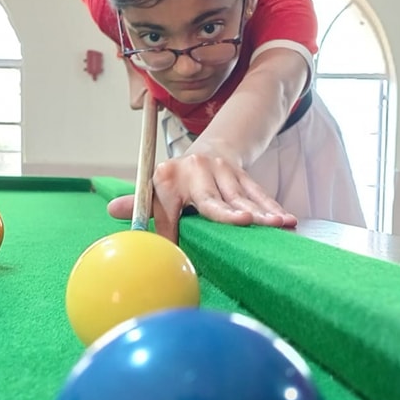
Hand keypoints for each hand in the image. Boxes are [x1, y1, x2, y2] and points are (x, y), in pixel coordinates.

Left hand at [107, 155, 296, 243]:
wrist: (208, 152)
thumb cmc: (177, 181)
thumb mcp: (155, 188)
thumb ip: (137, 202)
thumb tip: (111, 210)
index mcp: (169, 176)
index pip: (169, 207)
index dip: (171, 228)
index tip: (175, 246)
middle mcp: (197, 171)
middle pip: (214, 199)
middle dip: (229, 212)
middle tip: (243, 222)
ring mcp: (224, 172)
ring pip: (243, 197)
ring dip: (262, 214)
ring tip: (278, 225)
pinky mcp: (243, 176)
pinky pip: (260, 195)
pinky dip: (274, 209)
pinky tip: (288, 222)